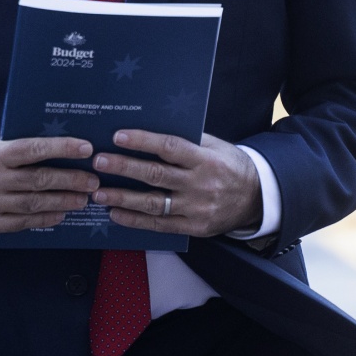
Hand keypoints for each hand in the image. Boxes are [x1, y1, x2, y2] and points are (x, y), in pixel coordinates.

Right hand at [0, 134, 98, 238]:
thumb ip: (13, 144)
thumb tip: (53, 139)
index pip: (34, 149)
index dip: (63, 148)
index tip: (86, 148)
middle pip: (40, 179)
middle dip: (71, 180)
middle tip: (93, 180)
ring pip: (35, 203)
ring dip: (64, 201)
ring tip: (83, 198)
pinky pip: (24, 222)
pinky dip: (46, 218)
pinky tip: (61, 213)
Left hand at [92, 131, 262, 237]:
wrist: (257, 198)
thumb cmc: (230, 165)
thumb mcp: (216, 146)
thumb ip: (188, 140)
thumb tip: (151, 127)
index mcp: (205, 159)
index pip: (169, 147)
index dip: (143, 141)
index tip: (118, 136)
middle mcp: (199, 184)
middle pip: (156, 175)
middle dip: (124, 168)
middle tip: (99, 162)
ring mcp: (195, 208)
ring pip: (154, 203)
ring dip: (123, 198)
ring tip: (99, 193)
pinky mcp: (193, 227)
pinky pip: (160, 224)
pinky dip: (136, 220)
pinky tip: (116, 214)